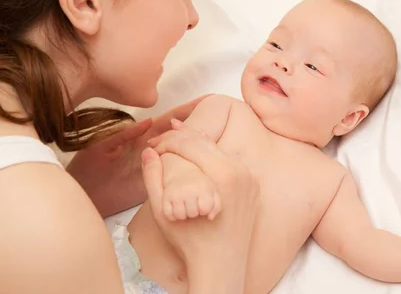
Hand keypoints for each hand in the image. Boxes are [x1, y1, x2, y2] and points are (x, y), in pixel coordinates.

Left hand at [67, 95, 210, 216]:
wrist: (82, 195)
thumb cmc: (88, 169)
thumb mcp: (102, 147)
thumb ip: (124, 134)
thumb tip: (148, 121)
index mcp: (142, 138)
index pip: (169, 122)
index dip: (186, 111)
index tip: (206, 101)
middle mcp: (154, 152)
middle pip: (182, 137)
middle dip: (201, 126)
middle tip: (224, 117)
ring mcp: (157, 168)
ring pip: (183, 156)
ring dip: (200, 149)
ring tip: (222, 139)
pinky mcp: (156, 186)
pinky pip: (177, 178)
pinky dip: (192, 172)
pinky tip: (208, 167)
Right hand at [142, 120, 258, 293]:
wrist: (221, 267)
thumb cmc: (190, 243)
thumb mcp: (163, 212)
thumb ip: (153, 178)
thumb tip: (148, 152)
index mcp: (223, 175)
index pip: (191, 144)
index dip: (168, 140)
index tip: (152, 144)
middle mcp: (241, 172)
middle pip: (206, 142)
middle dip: (181, 136)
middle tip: (161, 135)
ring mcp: (250, 178)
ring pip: (220, 149)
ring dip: (197, 141)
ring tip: (177, 133)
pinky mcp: (253, 185)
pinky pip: (230, 162)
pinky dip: (213, 154)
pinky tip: (199, 149)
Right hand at [162, 166, 220, 220]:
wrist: (182, 172)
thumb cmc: (201, 186)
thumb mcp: (212, 192)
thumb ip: (216, 206)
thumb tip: (210, 218)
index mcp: (202, 188)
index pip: (205, 209)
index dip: (204, 210)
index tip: (203, 205)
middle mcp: (189, 190)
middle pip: (193, 213)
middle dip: (194, 212)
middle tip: (193, 204)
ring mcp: (176, 193)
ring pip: (180, 215)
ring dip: (183, 214)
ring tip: (185, 207)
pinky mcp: (166, 196)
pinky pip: (168, 214)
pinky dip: (172, 215)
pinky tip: (176, 209)